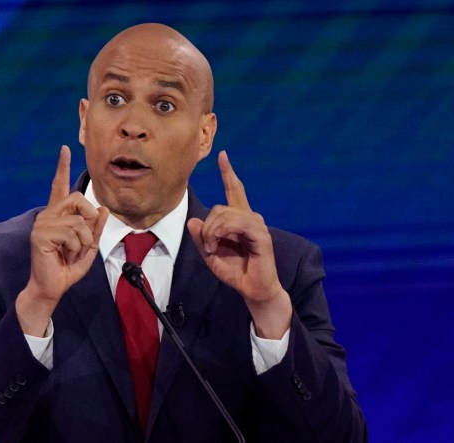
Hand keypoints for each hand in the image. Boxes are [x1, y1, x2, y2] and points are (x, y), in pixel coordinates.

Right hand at [16, 146, 108, 335]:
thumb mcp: (89, 247)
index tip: (65, 149)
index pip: (59, 186)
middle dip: (90, 217)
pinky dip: (76, 246)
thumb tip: (103, 209)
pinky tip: (65, 254)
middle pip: (77, 198)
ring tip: (72, 252)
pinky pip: (71, 232)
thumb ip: (96, 229)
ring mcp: (42, 224)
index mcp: (58, 216)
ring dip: (83, 240)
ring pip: (78, 220)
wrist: (52, 287)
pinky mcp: (40, 234)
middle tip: (85, 239)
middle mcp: (48, 215)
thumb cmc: (67, 268)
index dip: (62, 167)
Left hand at [187, 151, 290, 338]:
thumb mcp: (210, 255)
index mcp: (239, 219)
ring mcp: (257, 225)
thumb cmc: (236, 272)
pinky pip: (236, 223)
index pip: (234, 190)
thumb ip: (202, 238)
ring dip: (213, 231)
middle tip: (207, 246)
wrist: (253, 290)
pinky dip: (221, 233)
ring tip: (212, 248)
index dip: (228, 173)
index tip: (222, 155)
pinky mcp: (261, 234)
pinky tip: (217, 245)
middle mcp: (250, 217)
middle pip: (220, 207)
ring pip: (225, 214)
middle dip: (208, 226)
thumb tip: (192, 220)